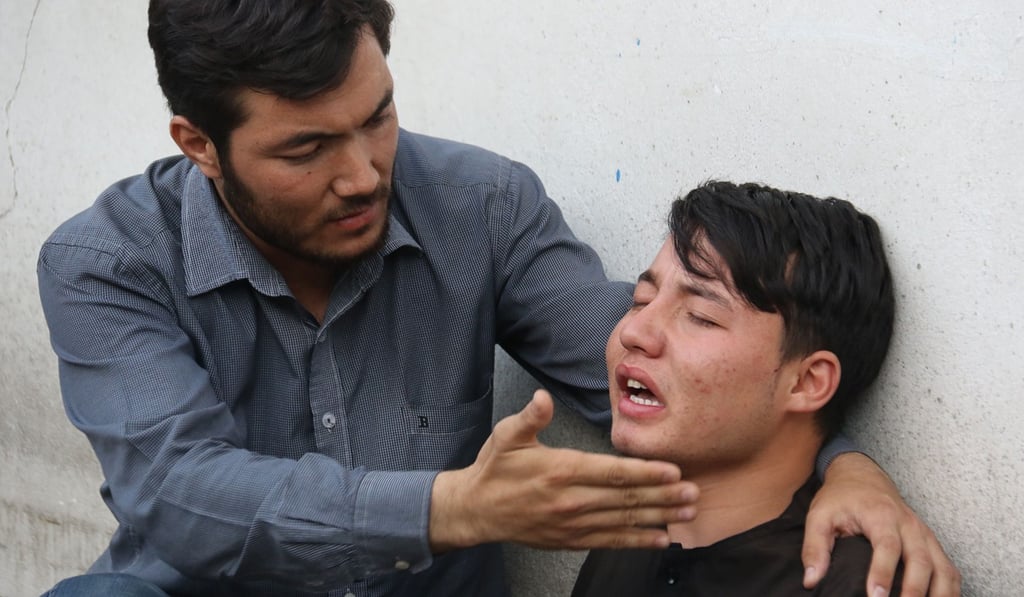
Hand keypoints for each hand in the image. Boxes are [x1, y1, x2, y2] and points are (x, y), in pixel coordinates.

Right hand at [429, 389, 698, 551]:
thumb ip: (530, 417)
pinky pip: (610, 541)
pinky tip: (660, 538)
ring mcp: (572, 524)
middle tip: (694, 493)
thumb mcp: (507, 436)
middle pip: (625, 499)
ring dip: (658, 518)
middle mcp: (570, 500)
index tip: (673, 471)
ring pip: (623, 521)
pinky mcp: (570, 540)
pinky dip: (637, 541)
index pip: (611, 473)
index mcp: (560, 470)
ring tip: (686, 513)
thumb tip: (542, 398)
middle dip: (663, 496)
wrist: (476, 510)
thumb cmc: (495, 469)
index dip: (645, 473)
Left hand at [801, 452, 960, 596]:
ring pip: (943, 567)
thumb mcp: (819, 516)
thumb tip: (811, 579)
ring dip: (940, 594)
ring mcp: (924, 534)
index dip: (883, 573)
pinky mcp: (931, 543)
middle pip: (921, 560)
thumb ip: (814, 547)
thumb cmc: (841, 497)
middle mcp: (909, 525)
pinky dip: (950, 589)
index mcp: (881, 515)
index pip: (887, 546)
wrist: (862, 475)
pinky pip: (949, 569)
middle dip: (914, 590)